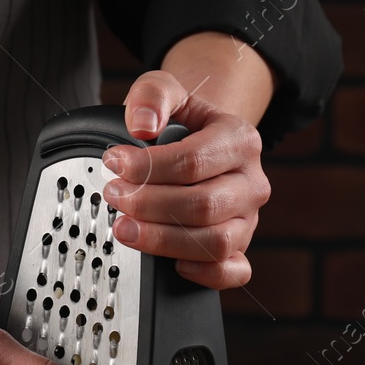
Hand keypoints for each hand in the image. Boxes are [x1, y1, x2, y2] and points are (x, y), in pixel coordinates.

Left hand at [101, 68, 270, 289]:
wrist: (199, 141)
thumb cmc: (180, 121)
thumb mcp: (165, 91)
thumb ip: (152, 95)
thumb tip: (142, 125)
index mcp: (240, 140)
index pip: (193, 161)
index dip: (147, 168)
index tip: (114, 164)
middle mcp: (250, 182)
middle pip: (202, 205)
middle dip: (149, 205)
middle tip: (114, 197)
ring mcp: (248, 219)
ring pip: (215, 242)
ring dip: (163, 241)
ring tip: (125, 229)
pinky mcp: (241, 248)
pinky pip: (234, 271)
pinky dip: (205, 274)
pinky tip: (172, 264)